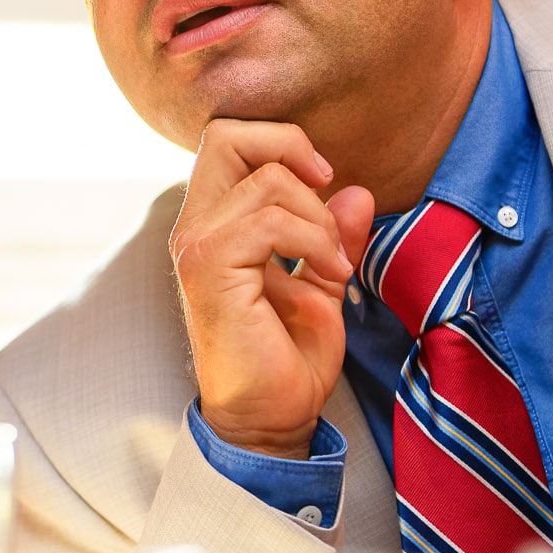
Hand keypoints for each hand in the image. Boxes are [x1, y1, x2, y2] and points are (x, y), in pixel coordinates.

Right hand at [169, 120, 375, 459]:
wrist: (270, 418)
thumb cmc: (286, 358)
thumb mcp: (323, 281)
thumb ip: (333, 234)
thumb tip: (358, 191)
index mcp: (213, 221)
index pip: (230, 139)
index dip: (282, 142)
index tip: (324, 180)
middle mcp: (195, 226)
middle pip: (226, 134)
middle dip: (290, 147)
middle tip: (327, 189)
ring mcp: (197, 246)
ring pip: (265, 179)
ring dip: (319, 217)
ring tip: (335, 263)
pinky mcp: (210, 270)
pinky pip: (268, 220)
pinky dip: (313, 240)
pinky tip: (331, 275)